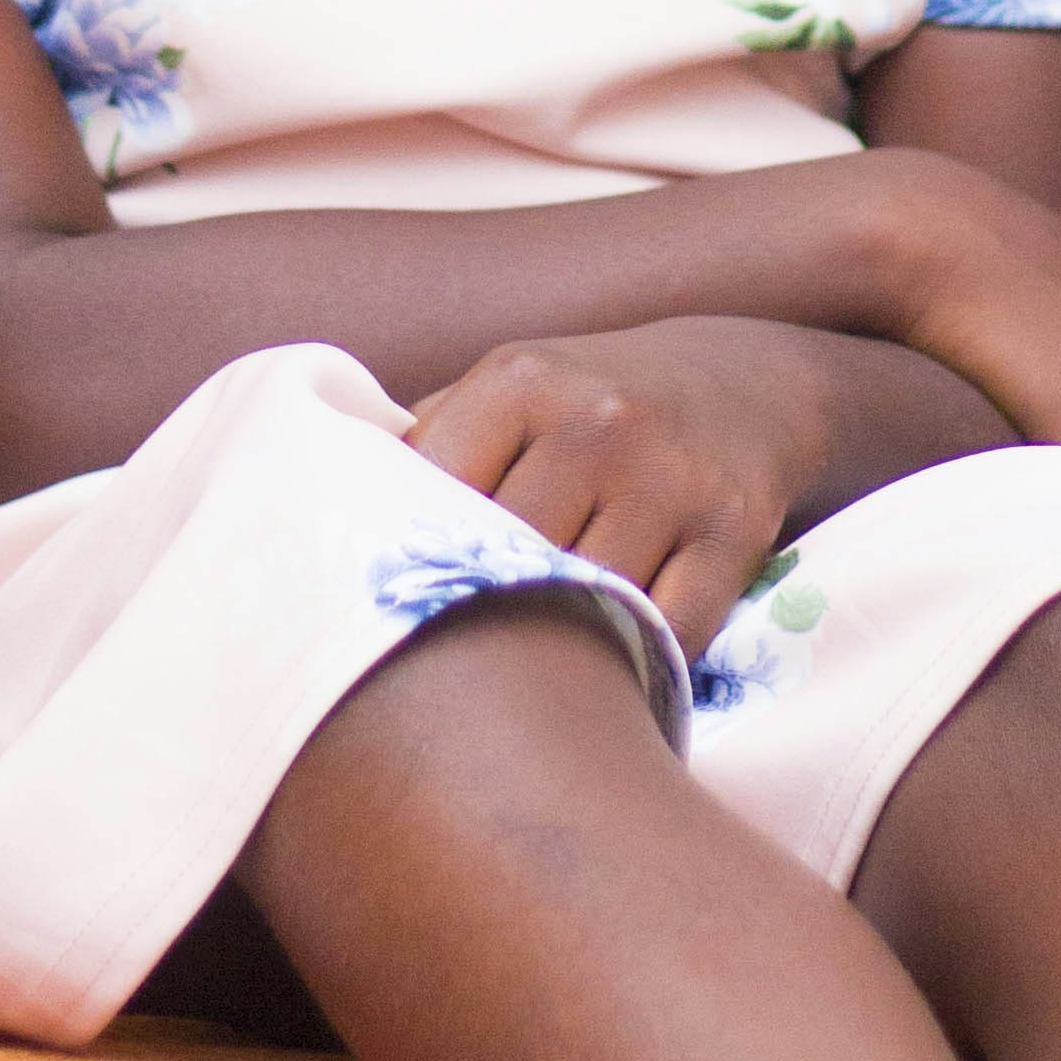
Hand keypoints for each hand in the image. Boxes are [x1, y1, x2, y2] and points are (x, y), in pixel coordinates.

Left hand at [409, 319, 879, 653]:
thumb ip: (426, 442)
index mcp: (520, 381)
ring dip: (560, 646)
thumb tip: (317, 514)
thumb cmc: (590, 404)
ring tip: (530, 680)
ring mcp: (673, 476)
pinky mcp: (735, 531)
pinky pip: (669, 631)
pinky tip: (613, 665)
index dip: (413, 560)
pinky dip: (637, 662)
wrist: (744, 382)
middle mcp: (600, 420)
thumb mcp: (509, 390)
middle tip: (457, 664)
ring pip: (587, 603)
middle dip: (483, 614)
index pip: (433, 496)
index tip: (398, 606)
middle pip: (508, 562)